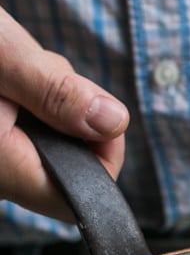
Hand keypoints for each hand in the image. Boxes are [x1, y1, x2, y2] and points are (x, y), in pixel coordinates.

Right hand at [0, 7, 128, 221]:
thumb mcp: (1, 54)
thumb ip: (56, 93)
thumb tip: (113, 122)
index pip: (75, 199)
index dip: (103, 161)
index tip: (100, 115)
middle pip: (66, 165)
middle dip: (73, 118)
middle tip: (42, 73)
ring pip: (47, 143)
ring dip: (50, 103)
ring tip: (16, 68)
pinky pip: (25, 131)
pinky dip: (31, 101)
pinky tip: (8, 76)